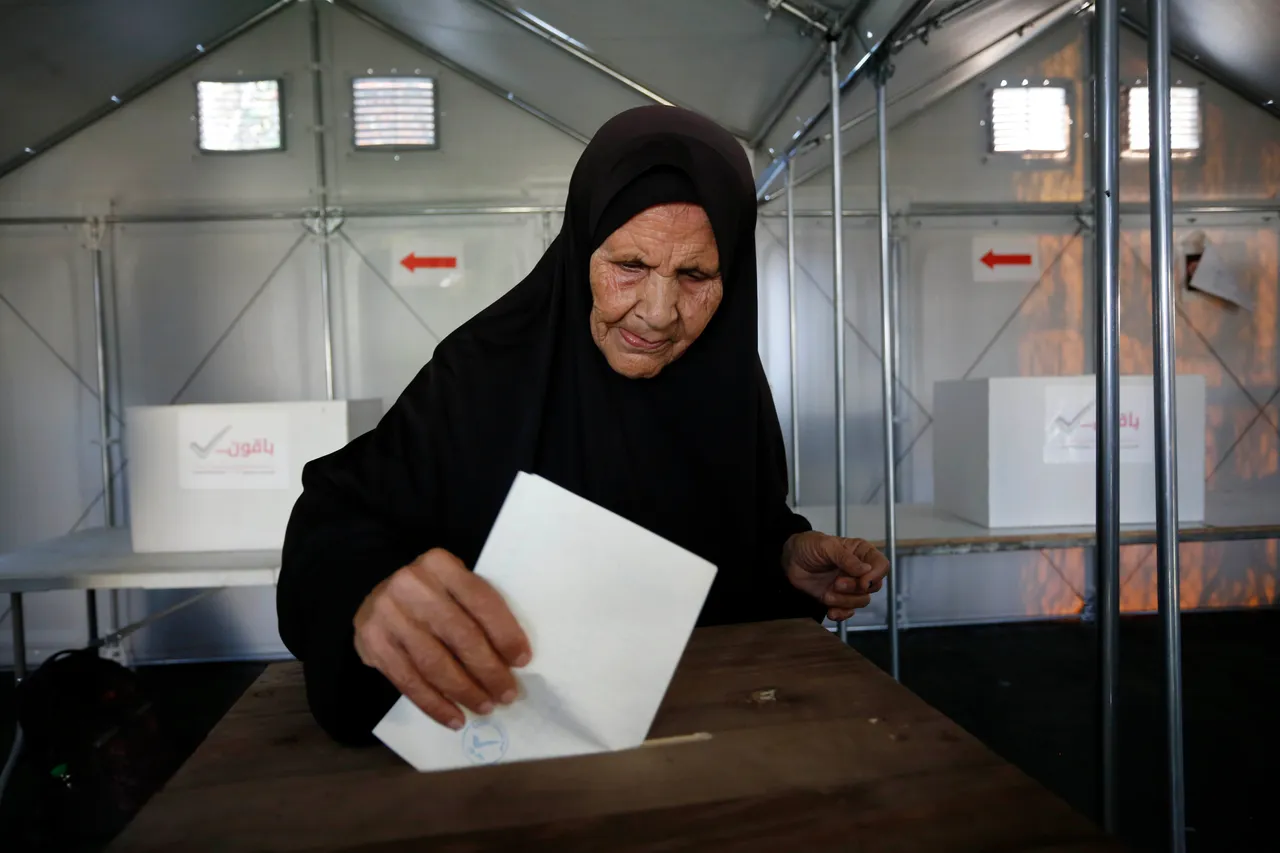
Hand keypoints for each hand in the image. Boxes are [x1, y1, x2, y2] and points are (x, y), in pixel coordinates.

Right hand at [354, 548, 531, 729]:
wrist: (377, 598)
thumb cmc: (429, 594)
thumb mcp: (452, 585)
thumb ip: (476, 609)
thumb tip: (513, 657)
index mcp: (440, 564)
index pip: (480, 600)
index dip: (504, 633)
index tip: (522, 661)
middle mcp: (412, 586)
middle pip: (460, 635)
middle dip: (488, 670)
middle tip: (507, 693)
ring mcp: (389, 616)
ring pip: (435, 663)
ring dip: (465, 691)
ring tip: (485, 707)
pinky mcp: (374, 644)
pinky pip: (409, 682)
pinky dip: (435, 705)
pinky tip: (455, 718)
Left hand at [781, 531, 889, 621]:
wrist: (790, 560)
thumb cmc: (809, 546)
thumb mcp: (826, 546)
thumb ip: (845, 558)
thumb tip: (865, 570)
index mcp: (861, 553)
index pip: (882, 565)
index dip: (876, 575)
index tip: (862, 581)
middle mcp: (859, 570)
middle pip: (873, 586)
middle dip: (855, 589)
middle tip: (836, 584)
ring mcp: (849, 586)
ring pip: (862, 601)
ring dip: (845, 601)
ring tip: (827, 594)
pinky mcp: (838, 599)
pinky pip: (848, 612)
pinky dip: (841, 614)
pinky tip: (830, 612)